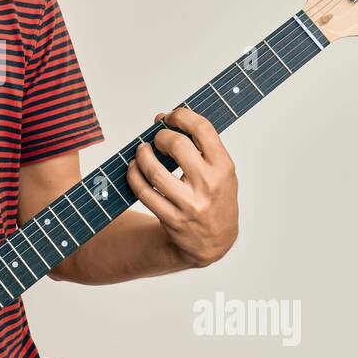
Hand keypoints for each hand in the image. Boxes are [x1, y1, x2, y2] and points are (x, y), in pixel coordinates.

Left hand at [127, 106, 238, 268]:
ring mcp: (189, 204)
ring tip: (142, 151)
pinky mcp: (172, 218)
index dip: (182, 116)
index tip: (171, 116)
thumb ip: (200, 147)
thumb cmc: (215, 197)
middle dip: (161, 136)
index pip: (202, 129)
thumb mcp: (220, 172)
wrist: (216, 241)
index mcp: (223, 167)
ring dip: (142, 155)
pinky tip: (134, 169)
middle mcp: (208, 185)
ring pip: (154, 171)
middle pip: (176, 145)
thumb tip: (162, 120)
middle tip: (157, 138)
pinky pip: (144, 192)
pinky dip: (133, 176)